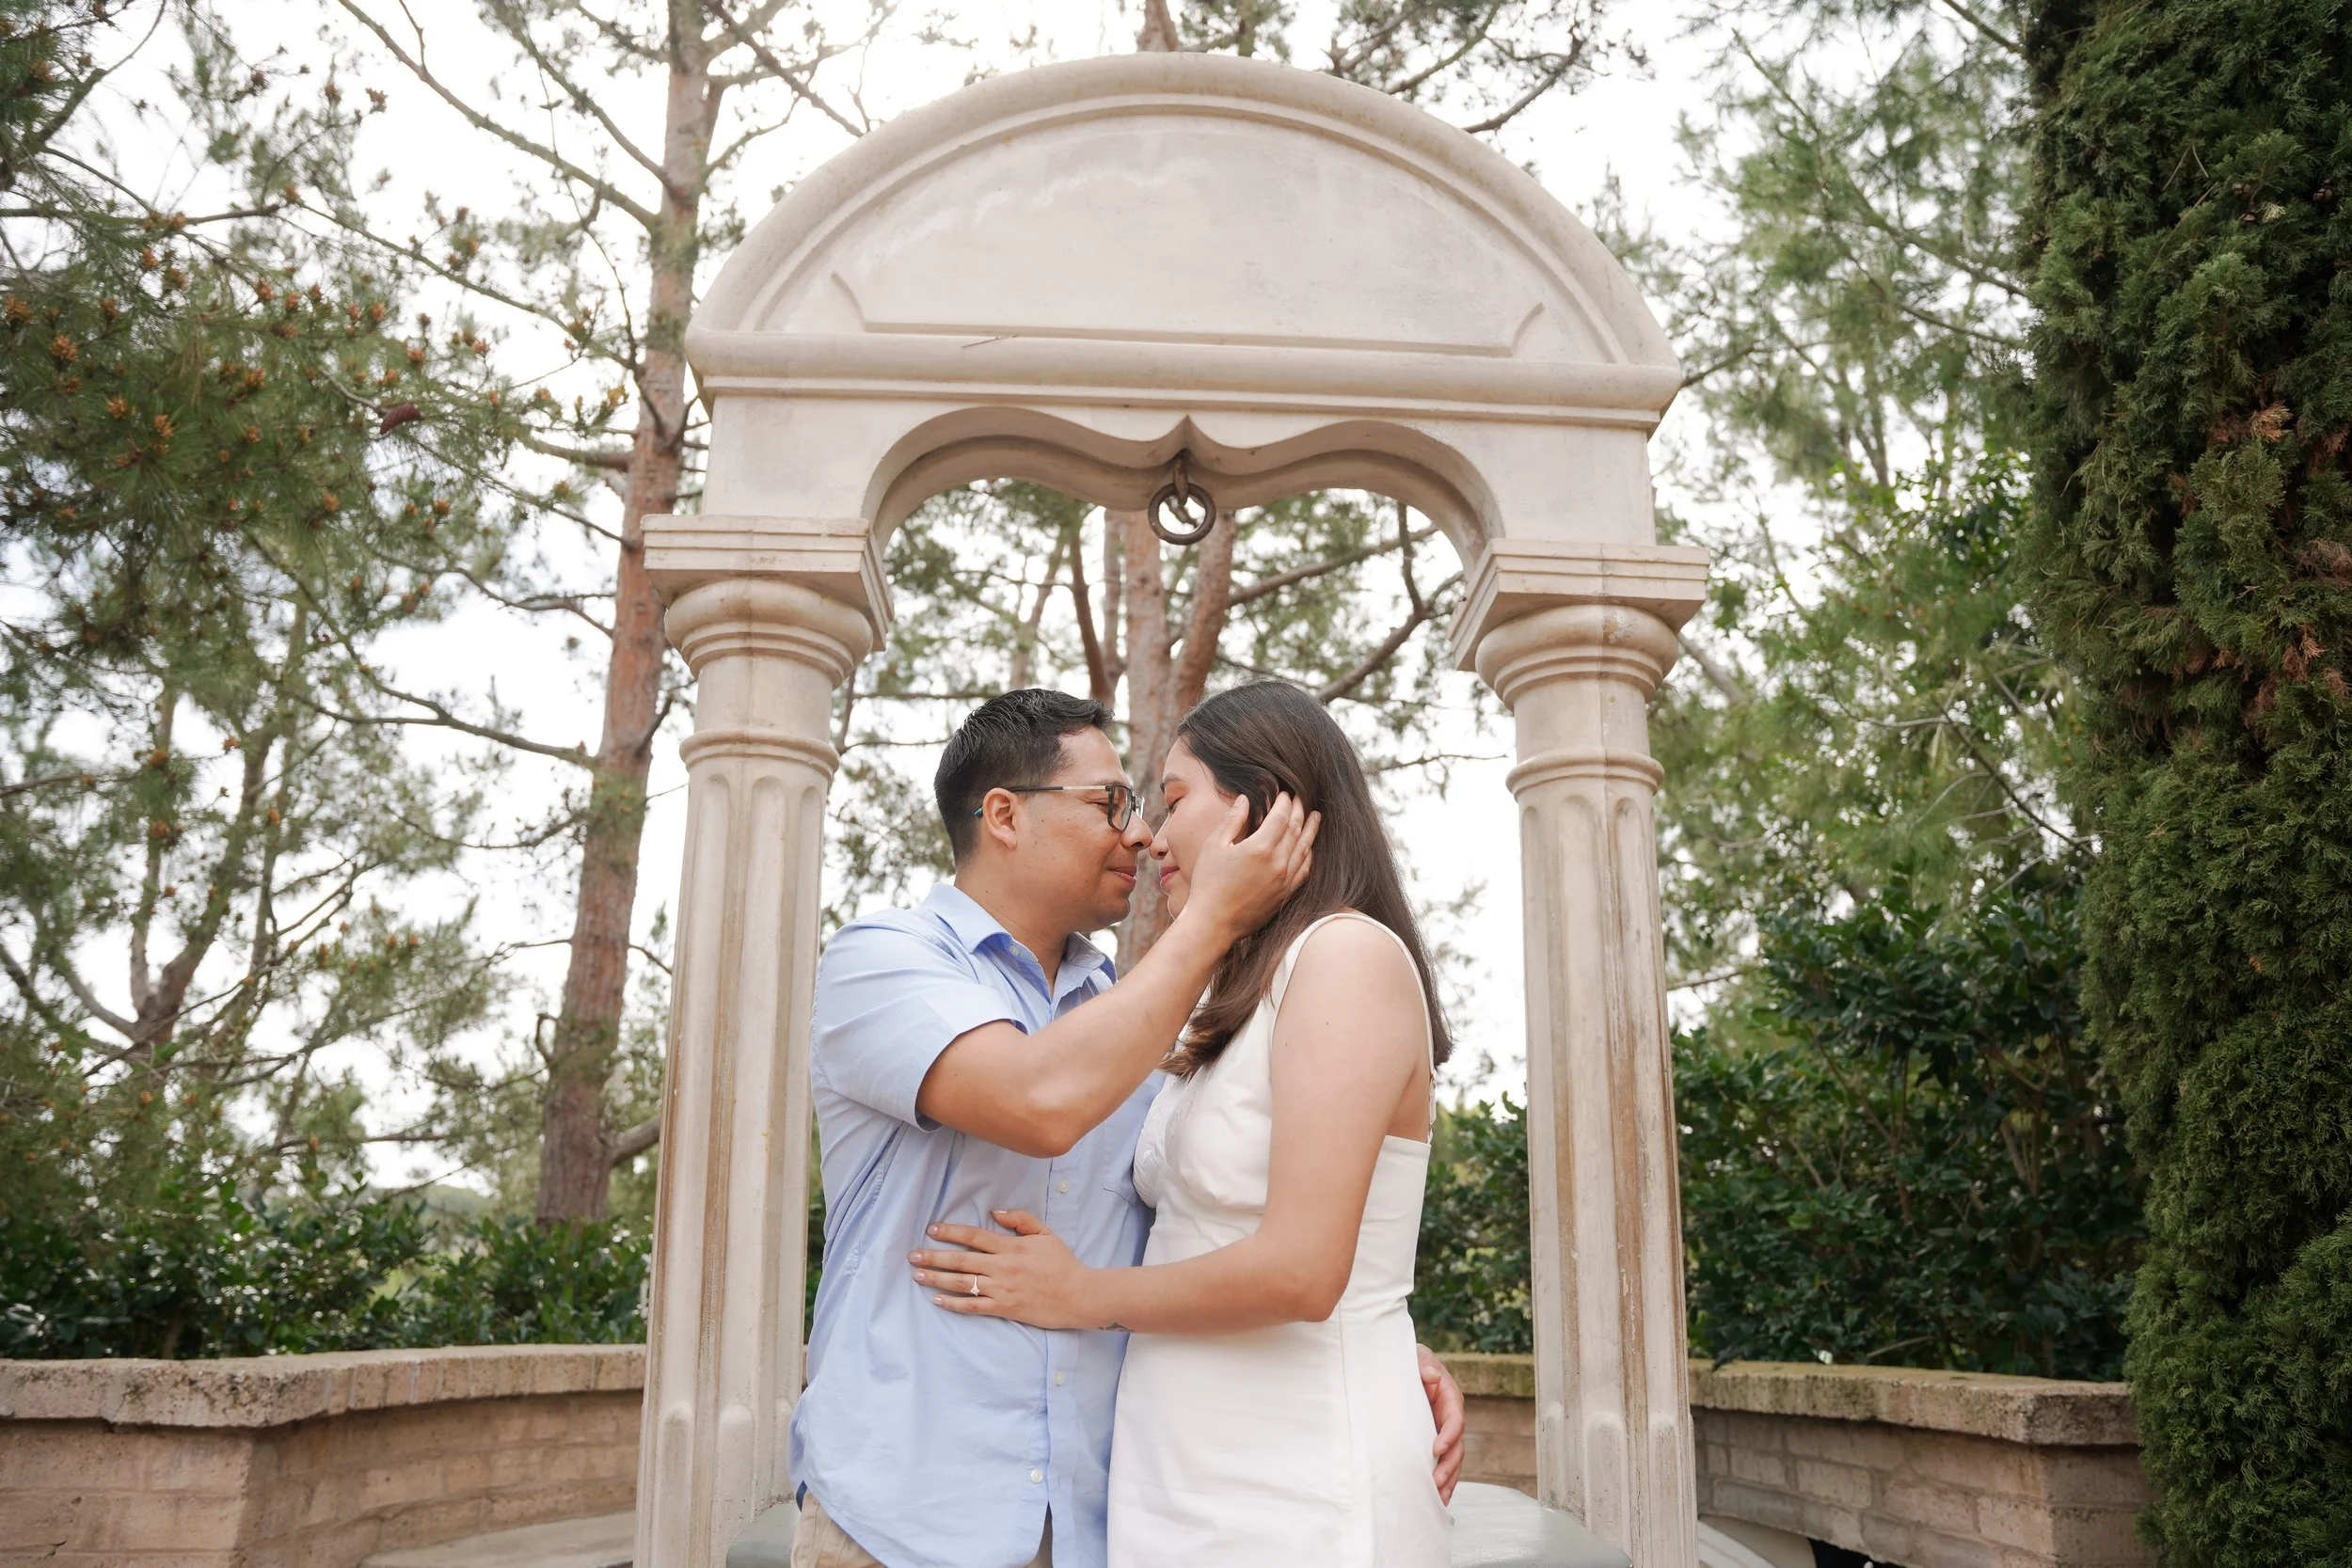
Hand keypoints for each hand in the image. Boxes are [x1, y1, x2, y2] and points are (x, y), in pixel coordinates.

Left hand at [911, 1210, 1100, 1330]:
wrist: (1079, 1295)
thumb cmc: (1063, 1264)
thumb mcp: (1045, 1234)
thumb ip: (1021, 1220)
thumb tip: (996, 1212)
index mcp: (1011, 1246)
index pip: (974, 1236)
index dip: (951, 1232)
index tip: (931, 1230)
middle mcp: (1002, 1267)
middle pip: (961, 1260)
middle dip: (934, 1257)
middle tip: (912, 1255)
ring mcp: (1002, 1289)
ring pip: (962, 1283)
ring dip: (937, 1279)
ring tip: (918, 1276)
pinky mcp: (1004, 1308)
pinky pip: (974, 1307)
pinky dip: (954, 1304)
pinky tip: (938, 1300)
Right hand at [1180, 793, 1319, 943]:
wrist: (1214, 923)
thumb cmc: (1208, 883)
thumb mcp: (1214, 846)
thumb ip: (1232, 820)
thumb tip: (1245, 800)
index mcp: (1260, 848)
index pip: (1281, 817)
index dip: (1284, 802)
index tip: (1284, 793)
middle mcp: (1278, 863)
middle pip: (1296, 829)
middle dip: (1299, 811)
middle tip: (1301, 798)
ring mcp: (1285, 880)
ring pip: (1305, 848)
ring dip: (1311, 829)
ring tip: (1316, 816)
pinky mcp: (1286, 894)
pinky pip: (1305, 869)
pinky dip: (1309, 854)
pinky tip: (1310, 847)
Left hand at [1418, 1343, 1464, 1502]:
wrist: (1406, 1368)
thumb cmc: (1412, 1362)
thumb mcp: (1417, 1357)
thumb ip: (1424, 1364)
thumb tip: (1431, 1375)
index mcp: (1450, 1397)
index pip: (1455, 1419)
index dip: (1449, 1436)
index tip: (1436, 1449)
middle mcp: (1451, 1417)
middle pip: (1457, 1446)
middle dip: (1449, 1467)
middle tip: (1436, 1482)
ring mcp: (1444, 1432)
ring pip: (1453, 1460)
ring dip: (1448, 1480)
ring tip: (1438, 1498)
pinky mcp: (1435, 1441)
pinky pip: (1443, 1464)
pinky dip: (1443, 1481)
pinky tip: (1437, 1499)